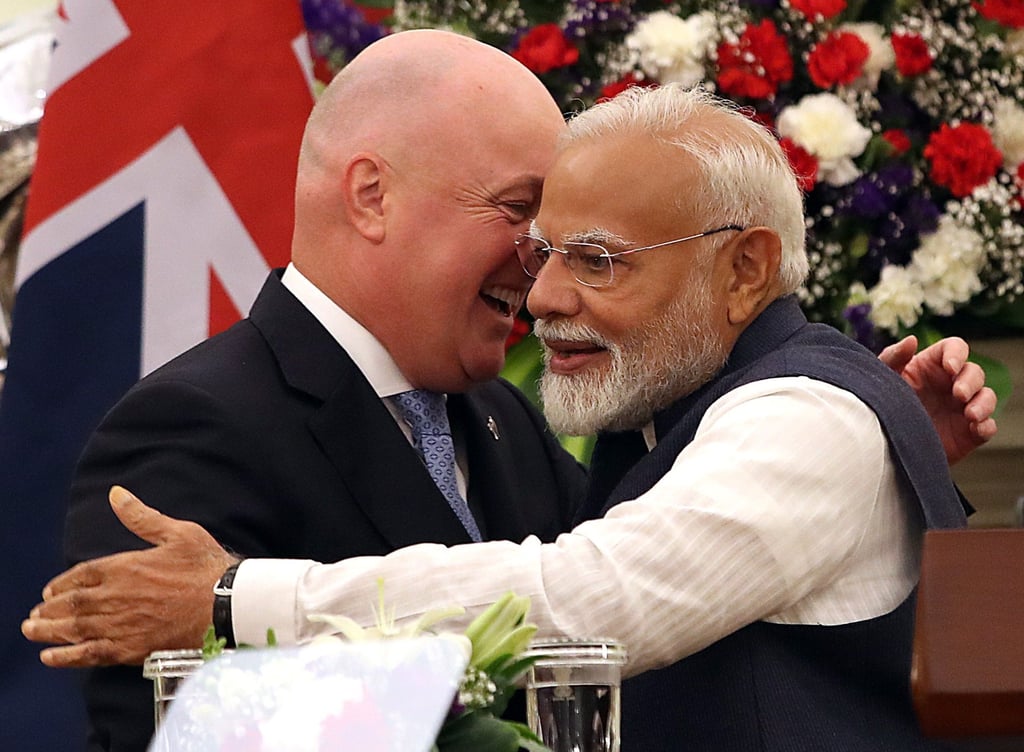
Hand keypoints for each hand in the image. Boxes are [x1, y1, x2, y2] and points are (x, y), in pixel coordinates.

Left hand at [21, 486, 236, 667]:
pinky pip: (89, 654)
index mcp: (125, 567)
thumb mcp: (178, 533)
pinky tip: (51, 657)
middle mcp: (115, 596)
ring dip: (48, 631)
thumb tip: (116, 494)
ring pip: (74, 629)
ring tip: (32, 631)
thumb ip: (142, 517)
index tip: (51, 591)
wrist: (227, 604)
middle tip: (34, 615)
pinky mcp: (130, 648)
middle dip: (49, 609)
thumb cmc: (206, 567)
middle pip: (71, 604)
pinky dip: (66, 657)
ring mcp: (120, 624)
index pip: (82, 575)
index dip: (63, 584)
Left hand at [879, 335, 997, 464]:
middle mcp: (951, 384)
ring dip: (983, 403)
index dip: (957, 354)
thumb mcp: (882, 379)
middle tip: (957, 394)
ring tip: (970, 414)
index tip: (949, 367)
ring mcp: (962, 408)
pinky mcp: (968, 433)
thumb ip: (894, 357)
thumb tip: (912, 340)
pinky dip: (987, 426)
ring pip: (987, 397)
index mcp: (932, 366)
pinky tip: (976, 428)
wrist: (882, 445)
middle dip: (970, 381)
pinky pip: (988, 427)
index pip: (955, 348)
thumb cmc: (882, 405)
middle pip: (974, 372)